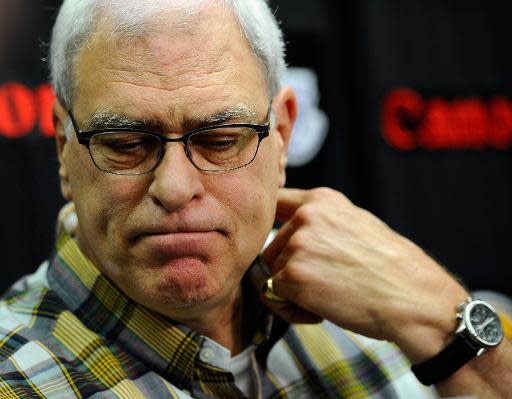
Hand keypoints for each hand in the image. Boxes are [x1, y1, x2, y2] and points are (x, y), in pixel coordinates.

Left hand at [262, 187, 468, 362]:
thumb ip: (321, 224)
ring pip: (271, 274)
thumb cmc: (392, 269)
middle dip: (288, 270)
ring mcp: (298, 244)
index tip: (272, 240)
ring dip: (291, 292)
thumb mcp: (355, 225)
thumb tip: (290, 237)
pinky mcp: (293, 275)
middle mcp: (307, 216)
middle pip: (271, 247)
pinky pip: (274, 297)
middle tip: (323, 284)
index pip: (275, 203)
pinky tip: (323, 311)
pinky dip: (293, 311)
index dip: (270, 226)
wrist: (414, 298)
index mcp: (322, 200)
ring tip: (329, 297)